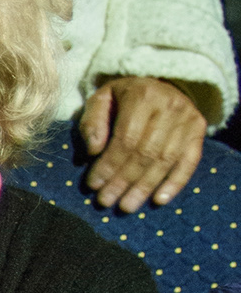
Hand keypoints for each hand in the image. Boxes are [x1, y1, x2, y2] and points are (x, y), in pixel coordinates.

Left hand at [78, 74, 204, 210]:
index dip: (109, 165)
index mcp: (143, 95)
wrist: (161, 85)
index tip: (93, 185)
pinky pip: (189, 161)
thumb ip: (92, 122)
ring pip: (165, 160)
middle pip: (145, 152)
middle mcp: (169, 105)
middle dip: (123, 180)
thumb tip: (94, 151)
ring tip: (126, 206)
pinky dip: (175, 183)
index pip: (125, 138)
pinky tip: (159, 200)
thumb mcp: (102, 99)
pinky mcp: (199, 130)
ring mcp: (188, 118)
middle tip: (106, 201)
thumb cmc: (124, 98)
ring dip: (144, 187)